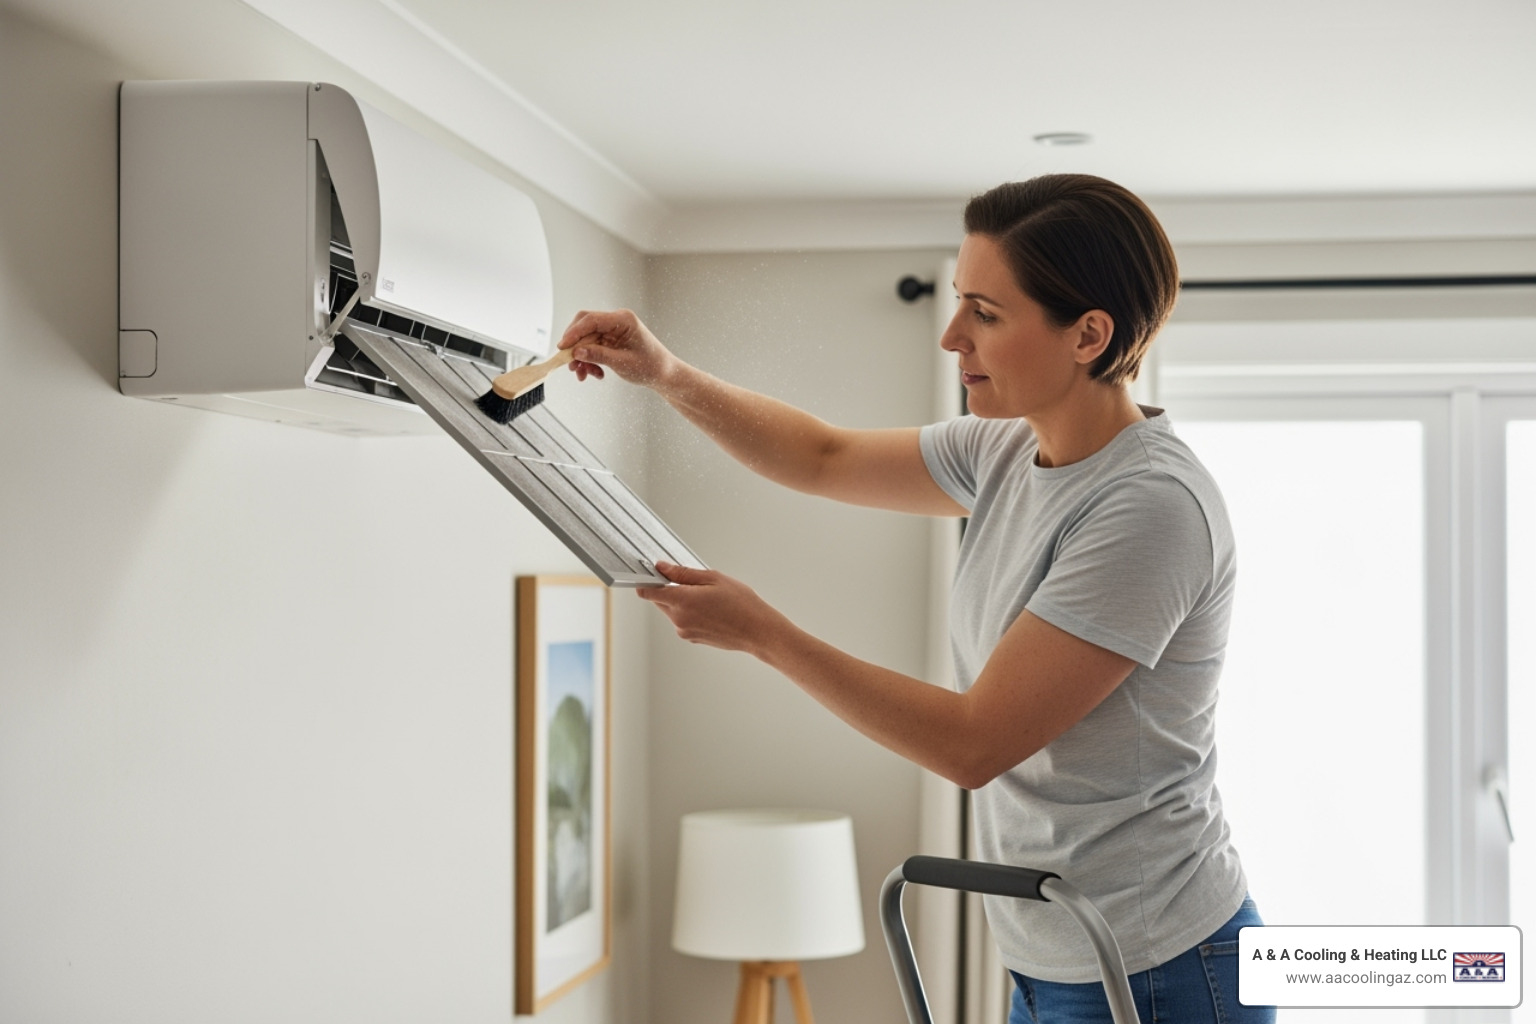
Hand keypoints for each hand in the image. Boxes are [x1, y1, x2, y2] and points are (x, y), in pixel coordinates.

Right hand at [558, 309, 680, 390]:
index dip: (574, 332)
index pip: (591, 320)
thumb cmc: (650, 366)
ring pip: (585, 339)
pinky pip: (591, 347)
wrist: (663, 374)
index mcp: (623, 320)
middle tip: (570, 363)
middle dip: (575, 346)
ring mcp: (612, 330)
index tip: (563, 347)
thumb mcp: (622, 363)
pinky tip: (594, 373)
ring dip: (581, 357)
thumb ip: (599, 355)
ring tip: (582, 374)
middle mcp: (616, 321)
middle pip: (584, 326)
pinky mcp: (610, 340)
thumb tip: (577, 351)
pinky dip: (589, 360)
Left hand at [636, 562, 786, 654]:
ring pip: (671, 610)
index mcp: (682, 601)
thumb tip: (662, 567)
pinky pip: (682, 621)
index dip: (646, 580)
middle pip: (659, 600)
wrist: (758, 631)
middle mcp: (679, 619)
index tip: (651, 573)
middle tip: (692, 582)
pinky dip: (690, 612)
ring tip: (708, 597)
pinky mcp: (692, 638)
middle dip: (668, 589)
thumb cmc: (742, 604)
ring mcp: (685, 631)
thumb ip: (683, 573)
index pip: (647, 591)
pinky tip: (710, 609)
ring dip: (681, 601)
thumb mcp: (713, 578)